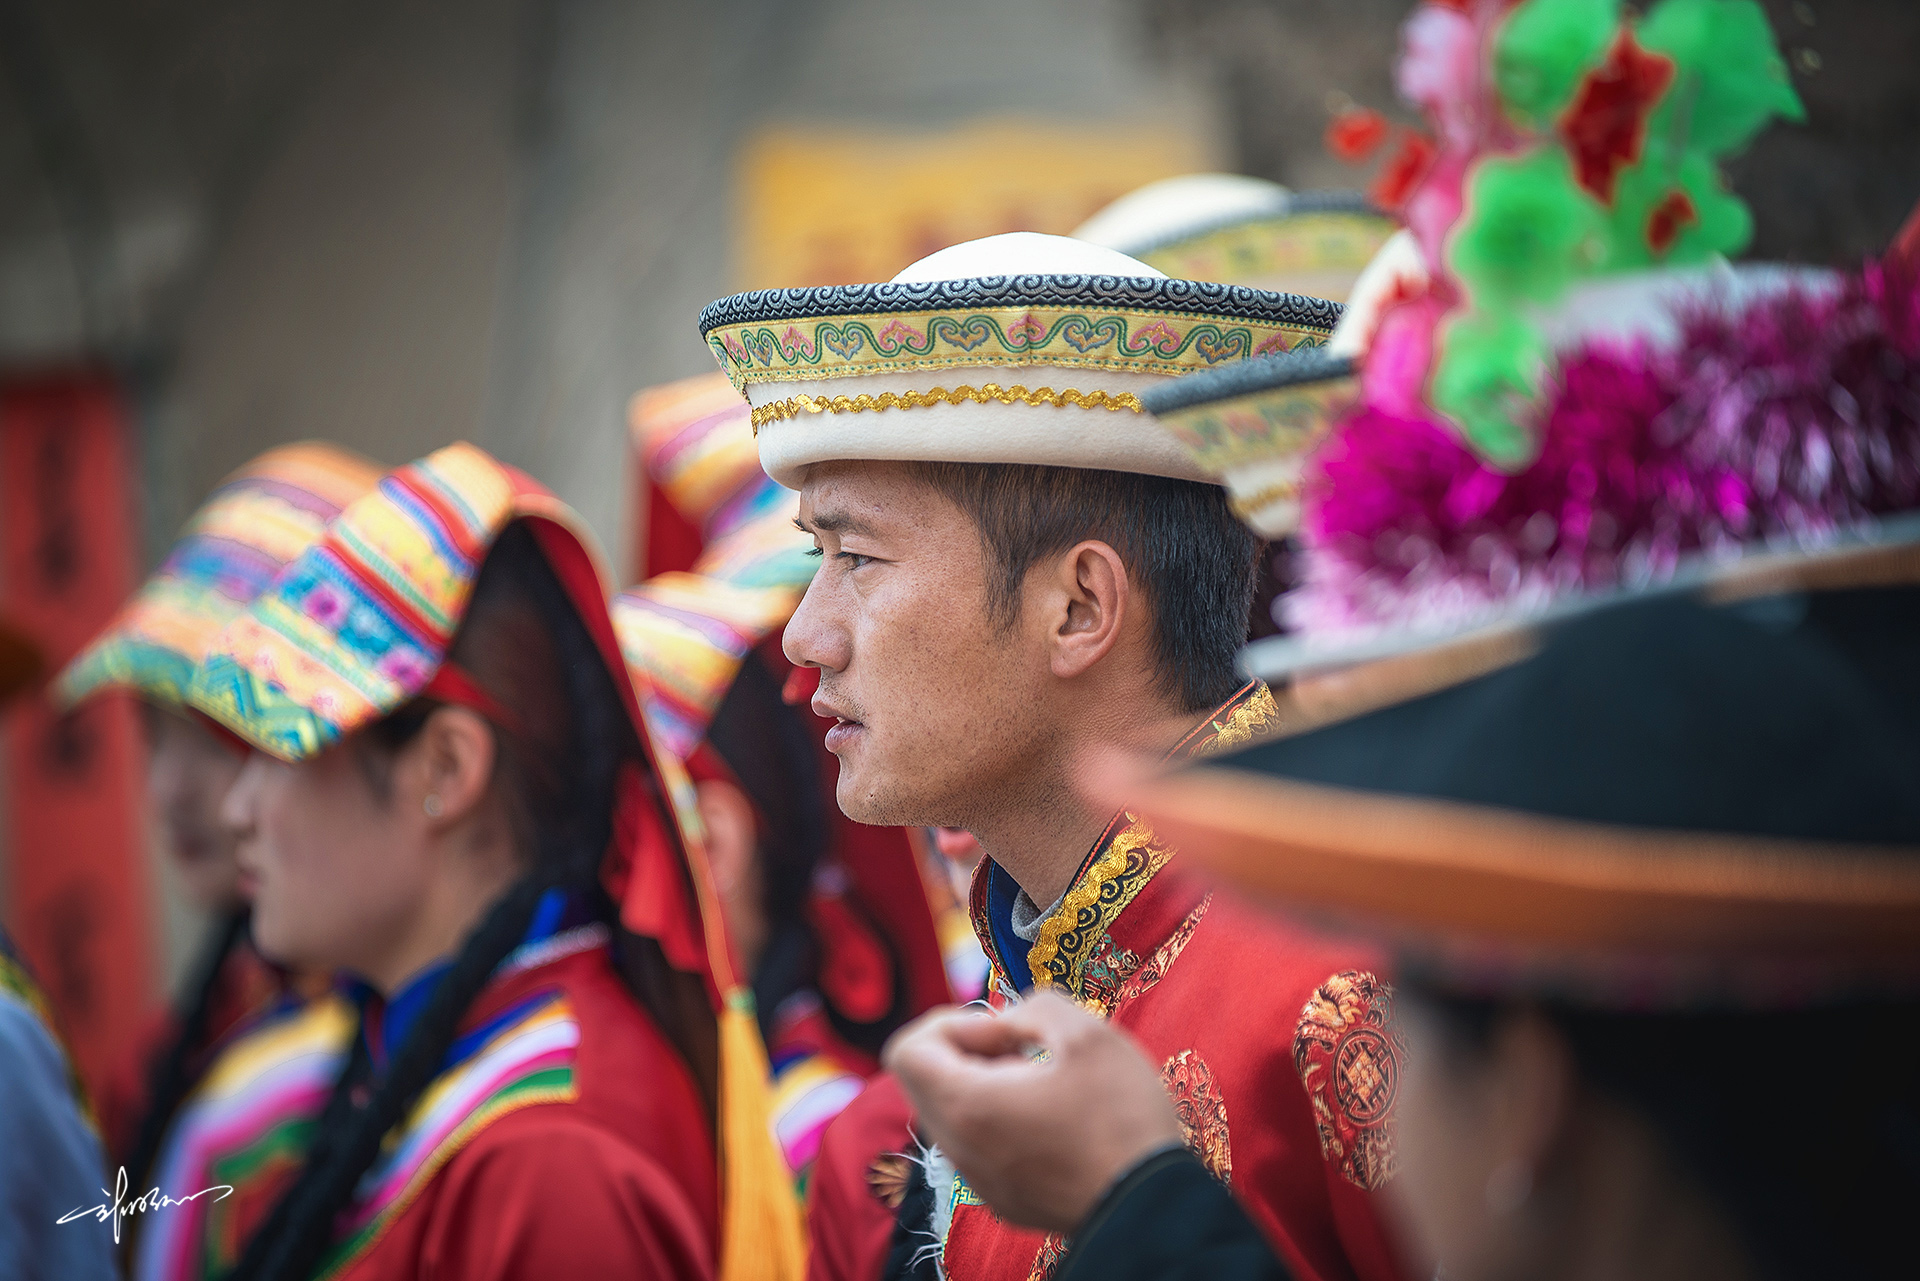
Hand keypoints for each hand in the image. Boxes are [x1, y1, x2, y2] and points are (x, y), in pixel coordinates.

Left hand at [882, 989, 1183, 1233]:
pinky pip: (979, 1147)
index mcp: (966, 1105)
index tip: (1004, 1031)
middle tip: (1029, 1048)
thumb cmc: (1120, 1119)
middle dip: (969, 1050)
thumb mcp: (1088, 1033)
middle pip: (926, 1081)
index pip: (905, 1050)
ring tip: (1047, 1081)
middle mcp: (958, 1149)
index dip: (949, 1022)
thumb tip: (1012, 1018)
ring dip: (987, 1085)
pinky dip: (1002, 1120)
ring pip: (954, 1115)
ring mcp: (979, 1180)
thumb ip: (1036, 1005)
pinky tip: (1056, 1119)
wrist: (1151, 1209)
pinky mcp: (1004, 1200)